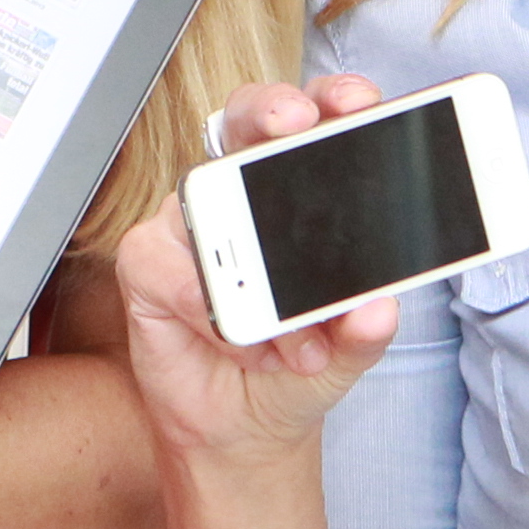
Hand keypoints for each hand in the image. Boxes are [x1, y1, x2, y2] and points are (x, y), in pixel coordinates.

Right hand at [118, 76, 401, 473]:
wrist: (245, 427)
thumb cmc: (297, 366)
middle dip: (272, 110)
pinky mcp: (148, 264)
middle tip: (298, 125)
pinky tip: (240, 343)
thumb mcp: (347, 352)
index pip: (313, 128)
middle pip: (246, 122)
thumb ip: (364, 331)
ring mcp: (190, 224)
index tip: (357, 102)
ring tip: (295, 331)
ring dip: (254, 264)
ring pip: (207, 199)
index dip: (330, 101)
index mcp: (299, 194)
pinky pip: (172, 268)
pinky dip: (210, 310)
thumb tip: (380, 307)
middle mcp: (239, 195)